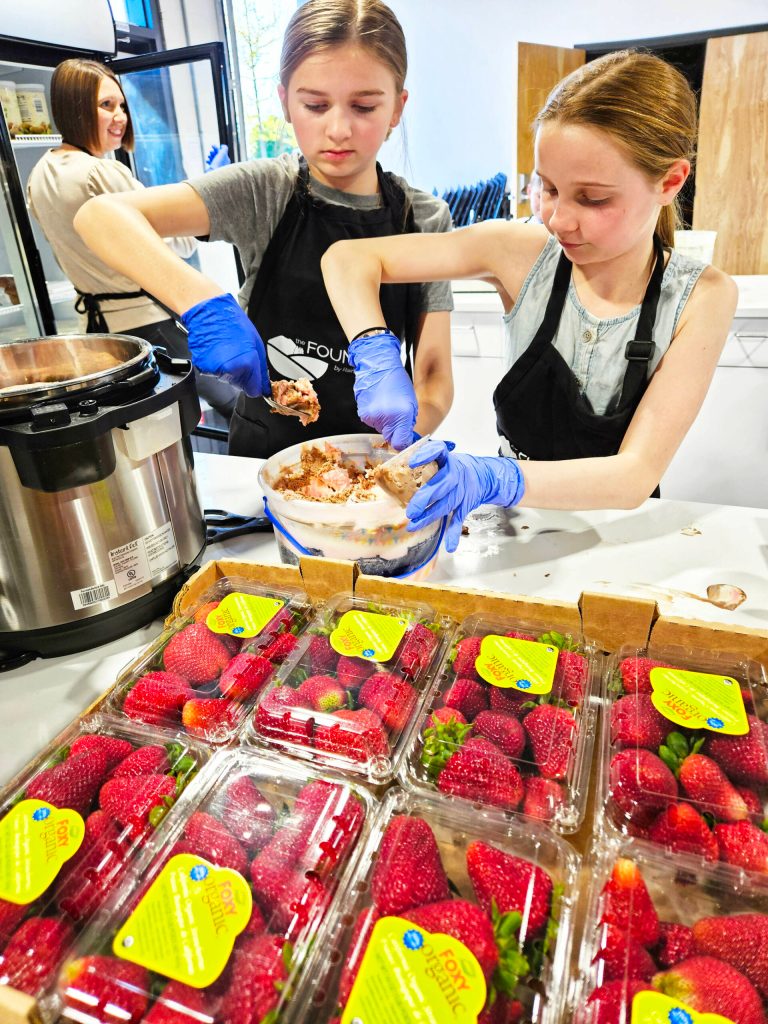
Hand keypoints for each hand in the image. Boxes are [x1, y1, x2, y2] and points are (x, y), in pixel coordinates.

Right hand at [180, 293, 268, 396]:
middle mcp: (229, 369)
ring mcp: (214, 369)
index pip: (253, 390)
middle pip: (240, 385)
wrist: (209, 312)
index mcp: (246, 363)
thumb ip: (261, 368)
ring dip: (230, 369)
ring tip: (228, 351)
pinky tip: (219, 351)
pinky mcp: (203, 367)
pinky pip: (215, 372)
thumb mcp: (256, 343)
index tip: (256, 381)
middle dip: (243, 374)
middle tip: (240, 356)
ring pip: (227, 378)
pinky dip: (217, 365)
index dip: (255, 385)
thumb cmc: (232, 322)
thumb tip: (263, 384)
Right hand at [205, 144, 230, 171]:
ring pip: (215, 159)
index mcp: (227, 160)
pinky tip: (207, 161)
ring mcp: (219, 167)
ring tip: (209, 156)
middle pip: (218, 155)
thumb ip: (224, 148)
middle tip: (210, 152)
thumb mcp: (223, 153)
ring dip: (211, 156)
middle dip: (214, 152)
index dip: (217, 148)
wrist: (214, 174)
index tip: (212, 146)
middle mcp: (224, 164)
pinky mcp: (214, 170)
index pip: (222, 152)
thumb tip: (222, 146)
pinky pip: (212, 164)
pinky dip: (209, 161)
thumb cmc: (218, 163)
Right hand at [348, 330, 416, 449]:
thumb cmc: (397, 381)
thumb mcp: (411, 403)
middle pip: (390, 437)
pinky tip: (379, 404)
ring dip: (385, 423)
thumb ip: (409, 423)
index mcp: (401, 415)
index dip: (403, 443)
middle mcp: (386, 418)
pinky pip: (373, 422)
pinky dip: (376, 417)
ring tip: (387, 405)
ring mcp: (372, 417)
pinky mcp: (363, 414)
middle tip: (397, 416)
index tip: (406, 440)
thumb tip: (407, 439)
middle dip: (395, 431)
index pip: (400, 443)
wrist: (378, 366)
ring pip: (381, 430)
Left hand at [406, 440, 524, 551]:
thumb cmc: (455, 466)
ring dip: (430, 516)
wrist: (484, 476)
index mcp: (448, 460)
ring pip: (445, 505)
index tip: (411, 462)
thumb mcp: (443, 456)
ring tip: (413, 525)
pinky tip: (450, 545)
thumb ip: (422, 454)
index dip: (426, 455)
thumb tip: (397, 451)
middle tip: (410, 511)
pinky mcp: (465, 505)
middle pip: (441, 486)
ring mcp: (461, 492)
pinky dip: (455, 533)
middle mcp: (455, 475)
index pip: (438, 452)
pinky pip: (459, 519)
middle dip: (425, 498)